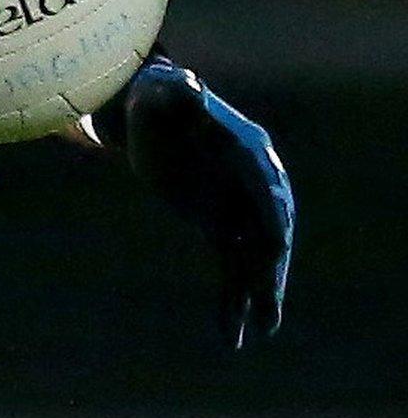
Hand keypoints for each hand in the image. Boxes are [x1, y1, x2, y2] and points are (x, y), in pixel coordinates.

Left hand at [94, 57, 294, 347]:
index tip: (273, 251)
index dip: (272, 223)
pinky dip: (232, 299)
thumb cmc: (153, 98)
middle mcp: (253, 187)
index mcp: (250, 157)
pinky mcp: (219, 225)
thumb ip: (175, 91)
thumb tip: (186, 83)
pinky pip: (232, 267)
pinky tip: (232, 335)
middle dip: (272, 272)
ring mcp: (238, 208)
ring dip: (257, 296)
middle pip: (271, 236)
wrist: (144, 111)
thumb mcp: (160, 92)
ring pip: (254, 260)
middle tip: (269, 309)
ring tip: (260, 334)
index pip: (269, 196)